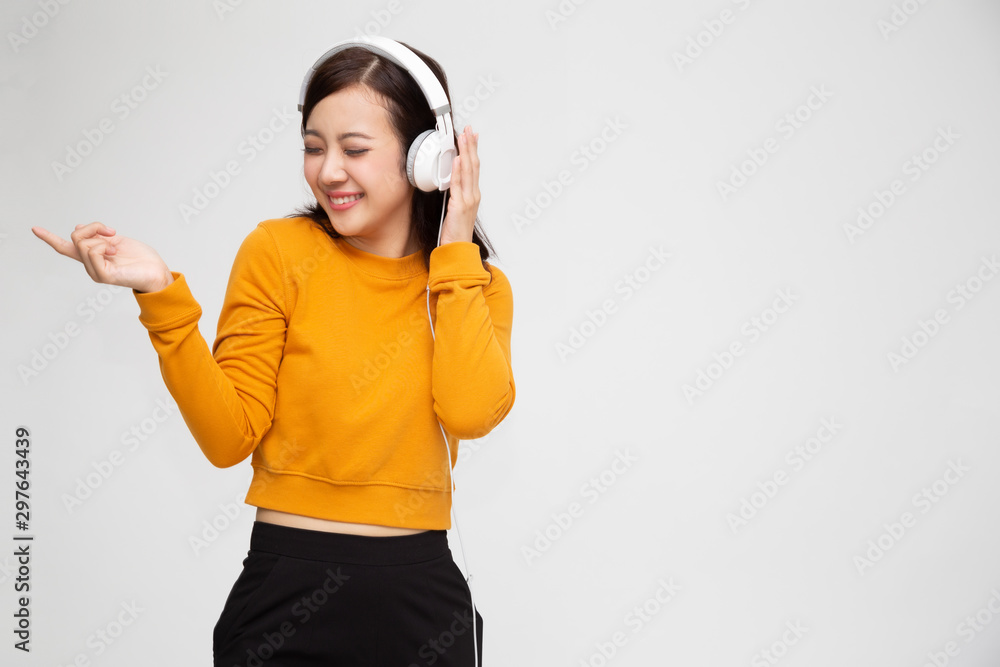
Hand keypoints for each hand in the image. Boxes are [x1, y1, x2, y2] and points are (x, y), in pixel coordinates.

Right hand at [31, 222, 173, 292]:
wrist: (157, 272)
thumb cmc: (140, 258)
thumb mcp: (116, 240)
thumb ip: (97, 236)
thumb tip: (78, 228)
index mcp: (92, 256)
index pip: (65, 247)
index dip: (49, 238)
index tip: (34, 228)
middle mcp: (90, 265)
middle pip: (76, 236)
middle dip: (94, 227)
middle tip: (112, 232)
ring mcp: (95, 271)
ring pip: (83, 243)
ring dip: (102, 238)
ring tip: (116, 248)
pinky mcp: (103, 276)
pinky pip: (93, 252)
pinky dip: (104, 246)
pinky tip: (115, 252)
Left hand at [438, 125, 479, 244]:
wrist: (457, 250)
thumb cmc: (456, 232)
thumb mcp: (456, 208)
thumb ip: (456, 193)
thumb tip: (451, 178)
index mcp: (473, 195)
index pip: (474, 167)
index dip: (473, 150)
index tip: (471, 136)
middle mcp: (473, 195)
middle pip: (473, 165)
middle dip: (470, 145)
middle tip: (468, 129)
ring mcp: (468, 200)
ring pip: (468, 171)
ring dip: (465, 152)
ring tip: (463, 137)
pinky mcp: (459, 206)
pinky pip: (458, 185)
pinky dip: (457, 171)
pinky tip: (457, 159)